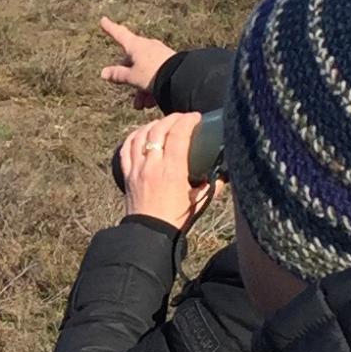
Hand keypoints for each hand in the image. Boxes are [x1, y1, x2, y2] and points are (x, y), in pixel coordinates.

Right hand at [98, 17, 176, 106]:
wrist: (182, 78)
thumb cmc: (154, 74)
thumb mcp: (132, 77)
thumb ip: (118, 75)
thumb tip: (103, 73)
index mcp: (136, 45)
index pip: (119, 34)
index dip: (110, 28)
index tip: (103, 20)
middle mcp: (148, 47)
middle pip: (132, 60)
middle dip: (128, 77)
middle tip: (124, 86)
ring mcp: (159, 54)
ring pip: (144, 71)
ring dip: (140, 88)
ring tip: (140, 105)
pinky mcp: (170, 64)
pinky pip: (156, 75)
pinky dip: (151, 88)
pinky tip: (151, 103)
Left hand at [119, 113, 212, 229]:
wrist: (150, 235)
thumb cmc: (176, 220)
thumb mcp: (199, 202)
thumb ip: (212, 186)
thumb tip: (224, 175)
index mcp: (172, 171)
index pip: (178, 135)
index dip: (187, 120)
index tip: (196, 117)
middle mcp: (152, 165)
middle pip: (159, 130)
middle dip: (172, 118)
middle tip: (183, 118)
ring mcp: (137, 169)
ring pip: (141, 135)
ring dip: (153, 124)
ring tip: (163, 123)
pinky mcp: (127, 174)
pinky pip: (126, 148)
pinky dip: (133, 136)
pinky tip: (141, 133)